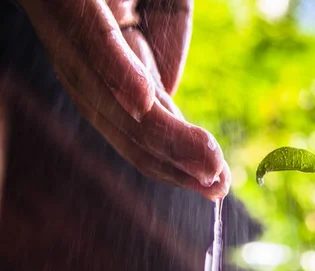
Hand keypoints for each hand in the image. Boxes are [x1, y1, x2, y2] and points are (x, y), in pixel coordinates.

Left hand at [17, 0, 229, 200]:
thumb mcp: (156, 19)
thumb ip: (167, 54)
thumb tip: (165, 101)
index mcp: (115, 79)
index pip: (152, 133)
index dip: (182, 164)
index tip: (219, 185)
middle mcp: (93, 79)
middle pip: (136, 135)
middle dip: (178, 167)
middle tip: (218, 188)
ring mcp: (78, 54)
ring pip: (121, 109)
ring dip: (164, 140)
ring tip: (205, 165)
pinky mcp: (76, 20)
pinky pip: (99, 53)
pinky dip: (122, 81)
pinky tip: (145, 104)